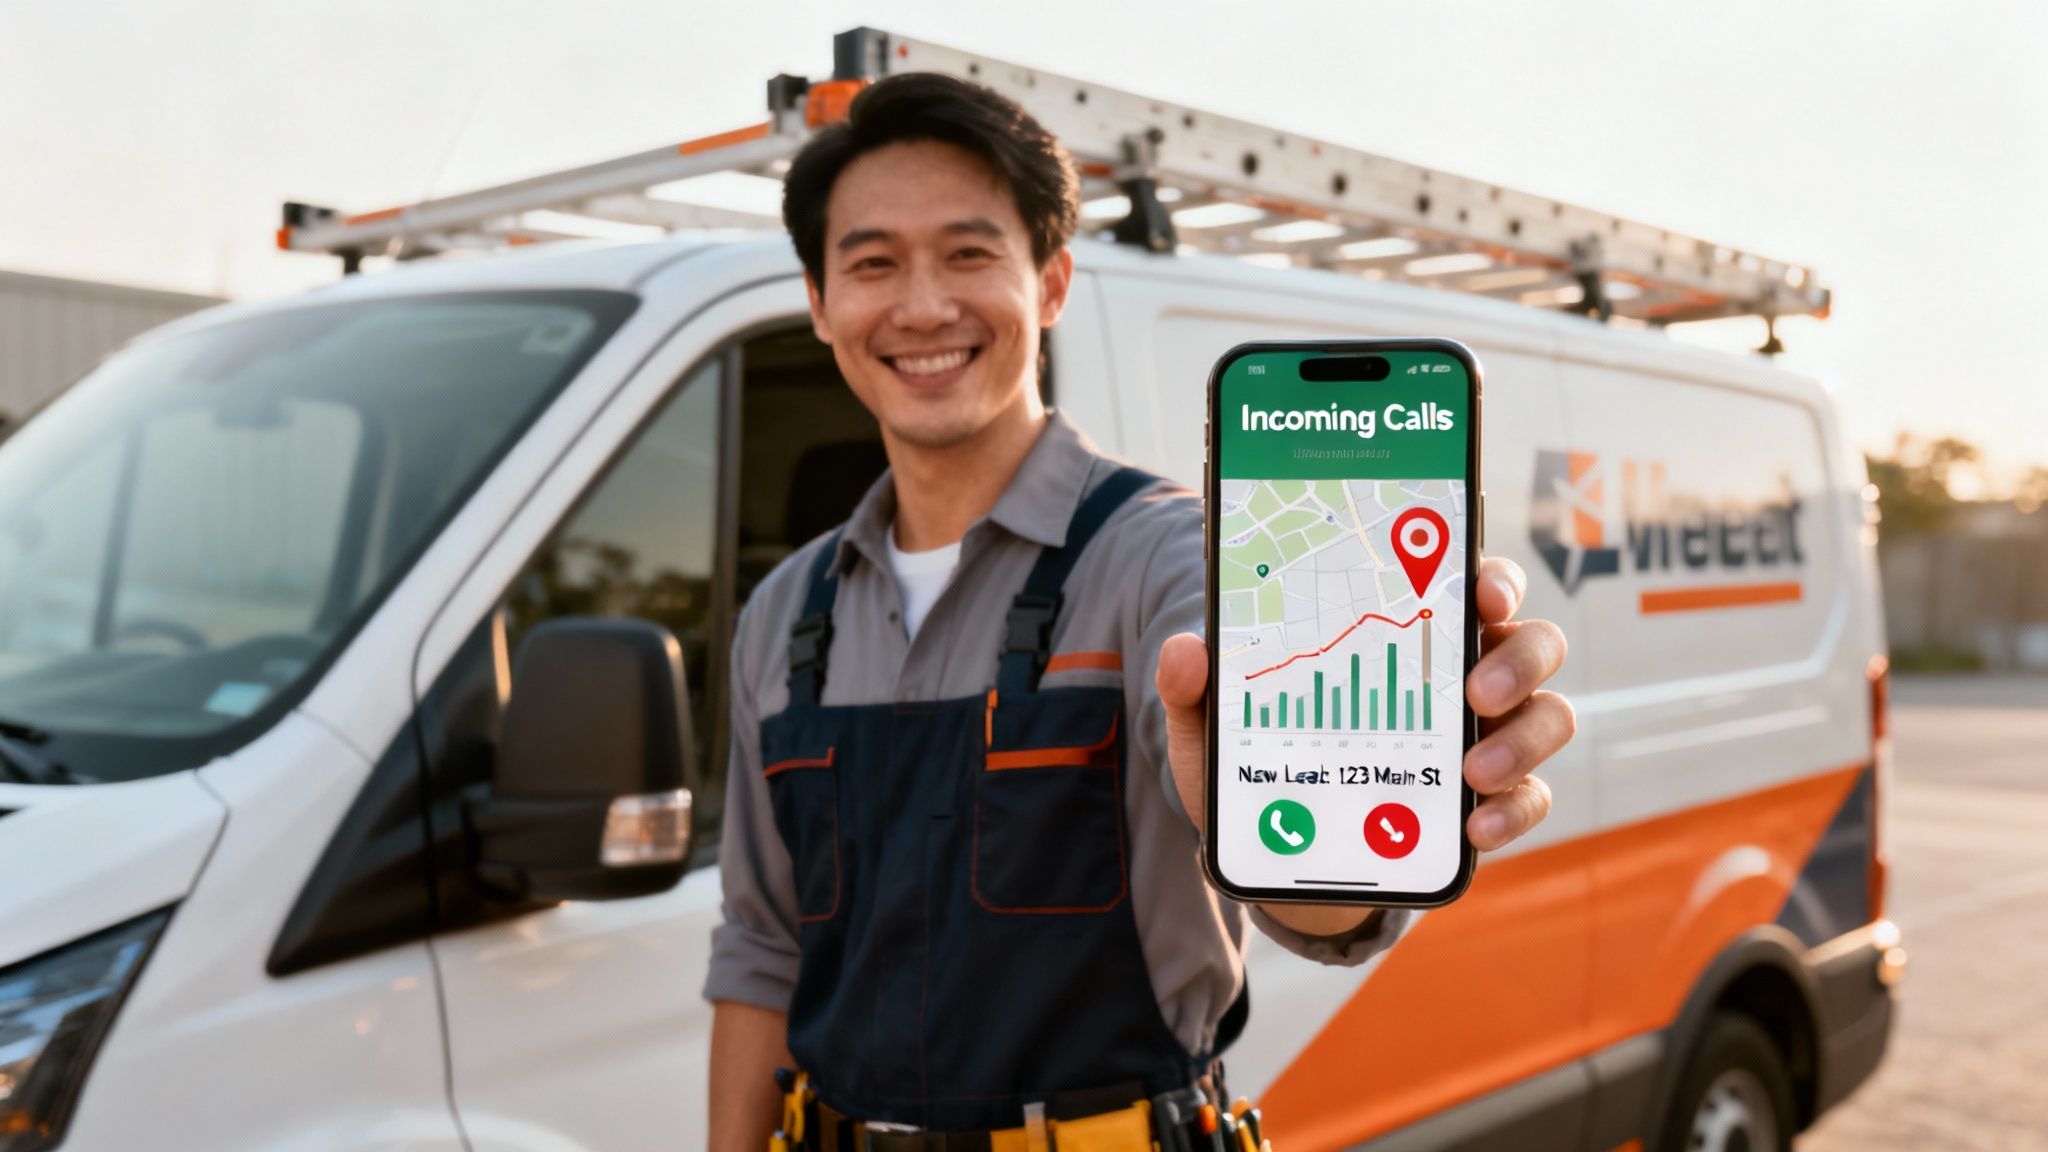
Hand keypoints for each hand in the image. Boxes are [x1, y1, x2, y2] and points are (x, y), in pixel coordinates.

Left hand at [1156, 555, 1572, 854]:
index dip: (1492, 577)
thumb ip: (1196, 690)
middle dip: (1519, 659)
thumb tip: (1185, 652)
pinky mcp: (1496, 802)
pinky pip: (1533, 799)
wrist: (1286, 852)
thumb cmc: (1264, 763)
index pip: (1472, 581)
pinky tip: (1475, 829)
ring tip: (1473, 771)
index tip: (1480, 589)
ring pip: (1550, 715)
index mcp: (1412, 630)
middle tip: (1476, 691)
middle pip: (1533, 641)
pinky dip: (1514, 813)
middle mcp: (1467, 673)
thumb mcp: (1219, 728)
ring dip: (1523, 739)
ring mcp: (1491, 737)